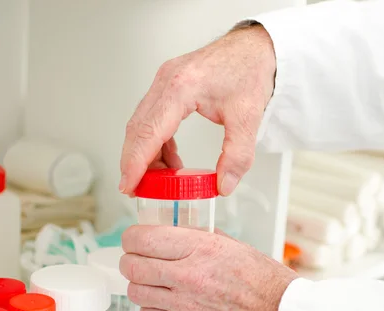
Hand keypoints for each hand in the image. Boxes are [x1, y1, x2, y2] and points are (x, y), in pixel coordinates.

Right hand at [120, 24, 275, 195]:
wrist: (255, 48)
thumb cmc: (249, 71)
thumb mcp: (248, 118)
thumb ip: (237, 155)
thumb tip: (224, 184)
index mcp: (181, 88)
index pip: (149, 132)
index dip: (135, 163)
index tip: (128, 185)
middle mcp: (166, 81)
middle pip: (137, 129)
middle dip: (134, 163)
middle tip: (137, 189)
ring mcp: (164, 82)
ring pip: (141, 124)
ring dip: (146, 154)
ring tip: (161, 180)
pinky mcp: (168, 86)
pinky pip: (152, 119)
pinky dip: (156, 142)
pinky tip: (170, 159)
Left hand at [120, 225, 297, 310]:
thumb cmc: (266, 284)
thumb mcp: (233, 246)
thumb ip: (199, 239)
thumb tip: (174, 233)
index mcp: (201, 248)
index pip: (143, 238)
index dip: (132, 238)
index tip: (134, 239)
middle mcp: (189, 275)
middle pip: (132, 265)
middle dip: (130, 261)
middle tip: (137, 260)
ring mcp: (185, 304)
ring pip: (136, 291)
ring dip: (140, 285)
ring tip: (152, 282)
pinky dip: (152, 308)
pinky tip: (165, 303)